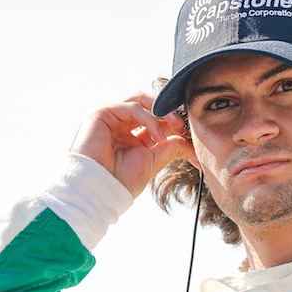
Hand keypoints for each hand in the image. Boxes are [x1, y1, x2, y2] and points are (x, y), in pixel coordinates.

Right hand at [71, 92, 191, 196]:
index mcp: (130, 135)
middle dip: (169, 113)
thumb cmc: (121, 181)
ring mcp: (109, 117)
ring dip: (162, 111)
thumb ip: (171, 147)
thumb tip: (191, 144)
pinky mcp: (101, 113)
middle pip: (148, 104)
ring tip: (175, 126)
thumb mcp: (153, 161)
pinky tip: (158, 136)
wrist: (101, 191)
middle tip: (183, 125)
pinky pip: (132, 107)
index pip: (154, 118)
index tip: (189, 131)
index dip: (172, 121)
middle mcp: (119, 124)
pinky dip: (149, 118)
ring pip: (141, 100)